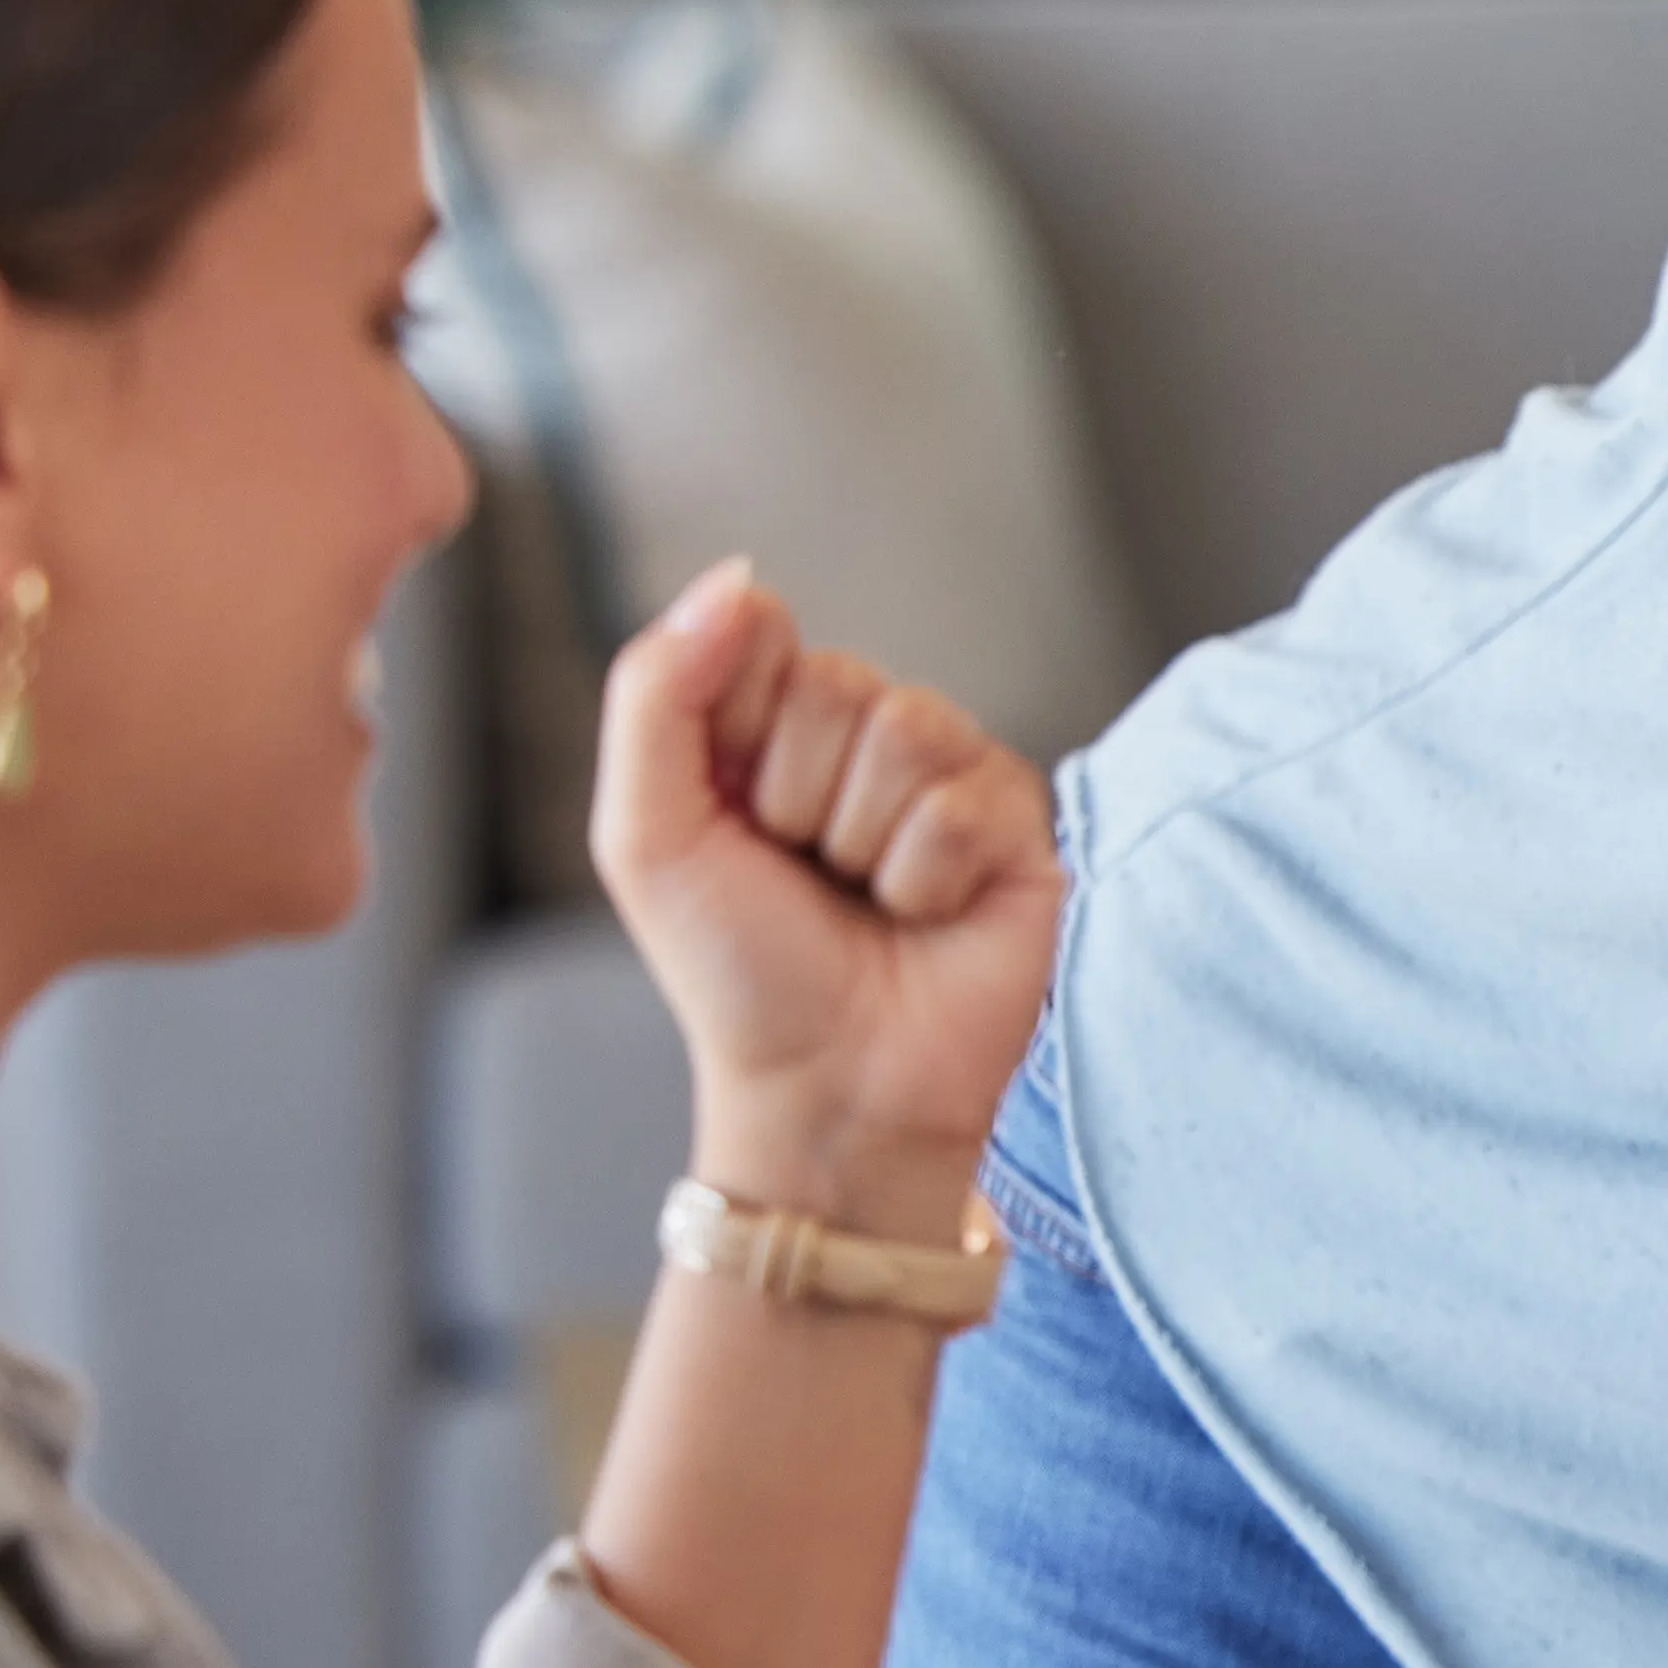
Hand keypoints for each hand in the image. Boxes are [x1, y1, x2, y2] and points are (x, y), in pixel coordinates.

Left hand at [592, 561, 1058, 1243]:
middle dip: (799, 797)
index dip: (738, 721)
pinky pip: (966, 800)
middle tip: (806, 874)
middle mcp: (863, 738)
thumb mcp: (647, 834)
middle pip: (835, 680)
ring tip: (867, 899)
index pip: (759, 631)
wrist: (836, 1089)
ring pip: (908, 730)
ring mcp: (949, 776)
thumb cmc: (740, 976)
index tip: (733, 812)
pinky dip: (927, 876)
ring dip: (864, 840)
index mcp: (769, 726)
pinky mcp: (1020, 823)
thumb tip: (739, 578)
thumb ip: (658, 693)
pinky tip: (927, 915)